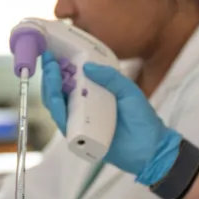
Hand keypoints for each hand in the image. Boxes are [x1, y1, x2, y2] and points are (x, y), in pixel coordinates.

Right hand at [40, 54, 182, 185]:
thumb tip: (87, 65)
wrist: (150, 148)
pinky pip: (63, 124)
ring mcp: (79, 122)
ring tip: (51, 73)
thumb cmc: (141, 119)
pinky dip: (58, 110)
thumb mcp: (128, 91)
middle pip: (57, 91)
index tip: (52, 51)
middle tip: (48, 60)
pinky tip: (56, 98)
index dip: (59, 65)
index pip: (70, 78)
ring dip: (50, 89)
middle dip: (50, 75)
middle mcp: (81, 107)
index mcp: (92, 93)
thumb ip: (110, 77)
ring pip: (56, 105)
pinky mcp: (78, 138)